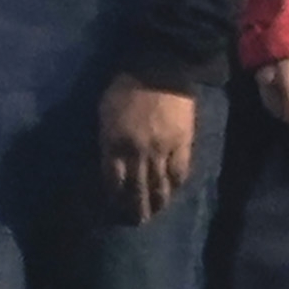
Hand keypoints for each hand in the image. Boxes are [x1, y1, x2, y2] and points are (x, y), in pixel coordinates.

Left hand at [98, 81, 200, 223]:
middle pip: (136, 188)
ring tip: (156, 213)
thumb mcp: (104, 110)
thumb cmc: (125, 85)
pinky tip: (174, 190)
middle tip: (138, 222)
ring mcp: (162, 149)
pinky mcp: (183, 143)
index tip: (116, 207)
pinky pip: (180, 170)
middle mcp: (137, 152)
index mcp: (114, 143)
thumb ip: (107, 137)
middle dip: (136, 208)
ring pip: (159, 184)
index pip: (113, 179)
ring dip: (157, 201)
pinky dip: (176, 183)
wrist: (159, 67)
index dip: (115, 196)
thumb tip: (111, 158)